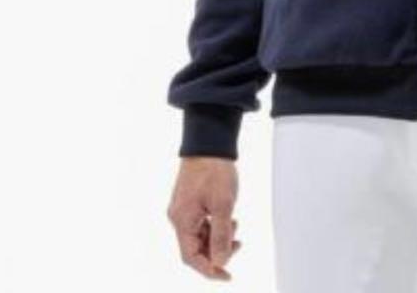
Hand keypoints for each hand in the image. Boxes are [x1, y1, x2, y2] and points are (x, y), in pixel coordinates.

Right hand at [167, 156, 242, 279]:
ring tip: (235, 227)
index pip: (191, 257)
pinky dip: (215, 226)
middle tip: (237, 244)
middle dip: (216, 251)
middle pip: (195, 248)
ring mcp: (183, 209)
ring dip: (217, 238)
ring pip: (199, 235)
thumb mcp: (223, 204)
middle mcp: (178, 217)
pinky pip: (201, 223)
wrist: (209, 141)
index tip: (226, 275)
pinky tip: (228, 219)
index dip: (208, 269)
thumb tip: (220, 261)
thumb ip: (221, 235)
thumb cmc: (214, 169)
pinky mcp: (190, 201)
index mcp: (182, 220)